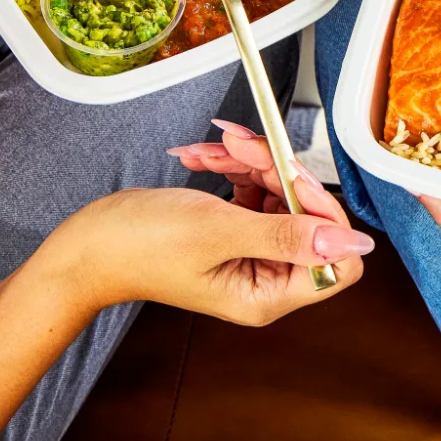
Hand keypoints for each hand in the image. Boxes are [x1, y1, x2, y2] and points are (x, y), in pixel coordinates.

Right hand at [51, 124, 371, 325]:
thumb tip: (353, 244)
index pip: (335, 260)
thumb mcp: (218, 232)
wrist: (87, 245)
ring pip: (277, 194)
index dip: (321, 213)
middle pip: (306, 216)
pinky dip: (230, 168)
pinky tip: (201, 158)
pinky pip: (251, 190)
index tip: (290, 178)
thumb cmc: (139, 246)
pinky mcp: (231, 230)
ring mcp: (248, 252)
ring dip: (248, 162)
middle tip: (242, 145)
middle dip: (275, 172)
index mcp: (268, 294)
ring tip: (212, 148)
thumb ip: (288, 234)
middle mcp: (264, 277)